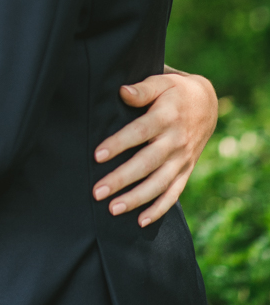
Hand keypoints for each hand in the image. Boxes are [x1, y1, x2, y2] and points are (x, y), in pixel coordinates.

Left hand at [92, 71, 217, 227]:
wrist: (207, 104)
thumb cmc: (175, 91)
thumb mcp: (162, 82)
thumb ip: (142, 89)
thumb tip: (122, 91)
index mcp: (166, 117)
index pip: (139, 133)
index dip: (118, 144)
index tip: (97, 155)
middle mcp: (175, 141)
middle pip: (146, 164)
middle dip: (121, 179)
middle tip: (97, 192)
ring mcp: (182, 159)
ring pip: (159, 184)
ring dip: (136, 199)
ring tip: (112, 209)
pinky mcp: (186, 170)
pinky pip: (174, 193)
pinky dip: (159, 209)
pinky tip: (141, 221)